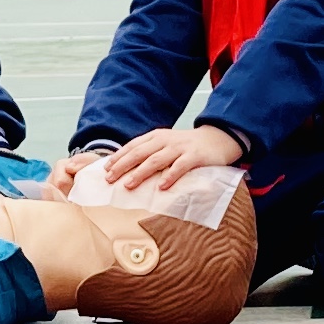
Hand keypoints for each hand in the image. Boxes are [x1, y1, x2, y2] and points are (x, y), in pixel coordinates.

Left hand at [100, 123, 244, 190]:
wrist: (217, 138)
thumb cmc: (188, 146)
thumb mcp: (166, 144)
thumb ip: (150, 152)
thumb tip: (127, 169)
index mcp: (156, 137)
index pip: (133, 146)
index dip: (119, 157)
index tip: (106, 169)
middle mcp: (165, 140)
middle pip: (140, 153)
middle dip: (123, 166)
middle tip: (110, 179)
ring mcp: (180, 148)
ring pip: (156, 160)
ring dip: (141, 173)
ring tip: (129, 185)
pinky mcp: (194, 156)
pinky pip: (180, 167)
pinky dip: (170, 176)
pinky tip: (162, 187)